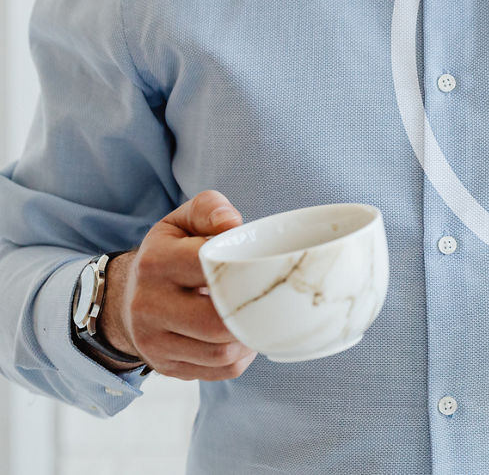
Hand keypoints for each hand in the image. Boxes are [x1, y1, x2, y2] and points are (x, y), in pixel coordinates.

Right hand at [99, 190, 257, 379]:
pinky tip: (244, 339)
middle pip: (216, 322)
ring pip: (220, 353)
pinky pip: (218, 372)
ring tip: (258, 319)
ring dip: (250, 339)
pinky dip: (241, 358)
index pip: (209, 269)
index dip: (245, 271)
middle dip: (250, 313)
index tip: (262, 267)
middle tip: (269, 300)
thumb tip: (232, 224)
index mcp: (156, 263)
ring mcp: (153, 342)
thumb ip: (210, 209)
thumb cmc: (170, 253)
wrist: (127, 296)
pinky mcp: (166, 367)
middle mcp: (148, 305)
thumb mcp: (183, 221)